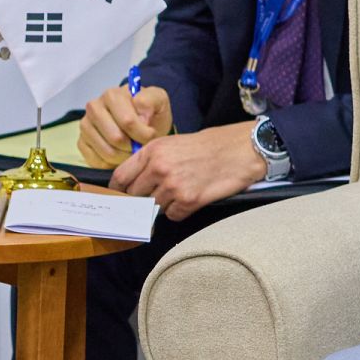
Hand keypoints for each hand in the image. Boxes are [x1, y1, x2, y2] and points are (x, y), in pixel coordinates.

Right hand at [75, 84, 172, 166]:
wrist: (143, 124)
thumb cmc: (150, 112)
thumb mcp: (158, 99)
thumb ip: (151, 101)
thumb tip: (141, 117)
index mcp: (112, 95)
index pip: (127, 121)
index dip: (143, 133)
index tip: (151, 135)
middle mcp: (94, 108)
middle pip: (115, 138)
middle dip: (133, 147)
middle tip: (141, 146)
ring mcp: (85, 126)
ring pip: (107, 152)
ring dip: (124, 157)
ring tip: (133, 151)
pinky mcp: (82, 143)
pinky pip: (96, 161)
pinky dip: (112, 164)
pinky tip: (121, 155)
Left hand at [108, 122, 265, 219]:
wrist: (239, 150)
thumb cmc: (208, 146)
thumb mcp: (172, 143)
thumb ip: (150, 161)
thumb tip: (134, 184)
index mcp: (152, 151)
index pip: (121, 178)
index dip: (119, 190)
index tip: (121, 196)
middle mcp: (159, 168)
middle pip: (135, 196)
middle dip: (142, 199)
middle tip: (155, 196)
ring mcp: (173, 185)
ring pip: (154, 207)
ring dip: (165, 204)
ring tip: (182, 191)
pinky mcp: (189, 200)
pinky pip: (172, 215)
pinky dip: (180, 211)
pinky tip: (191, 199)